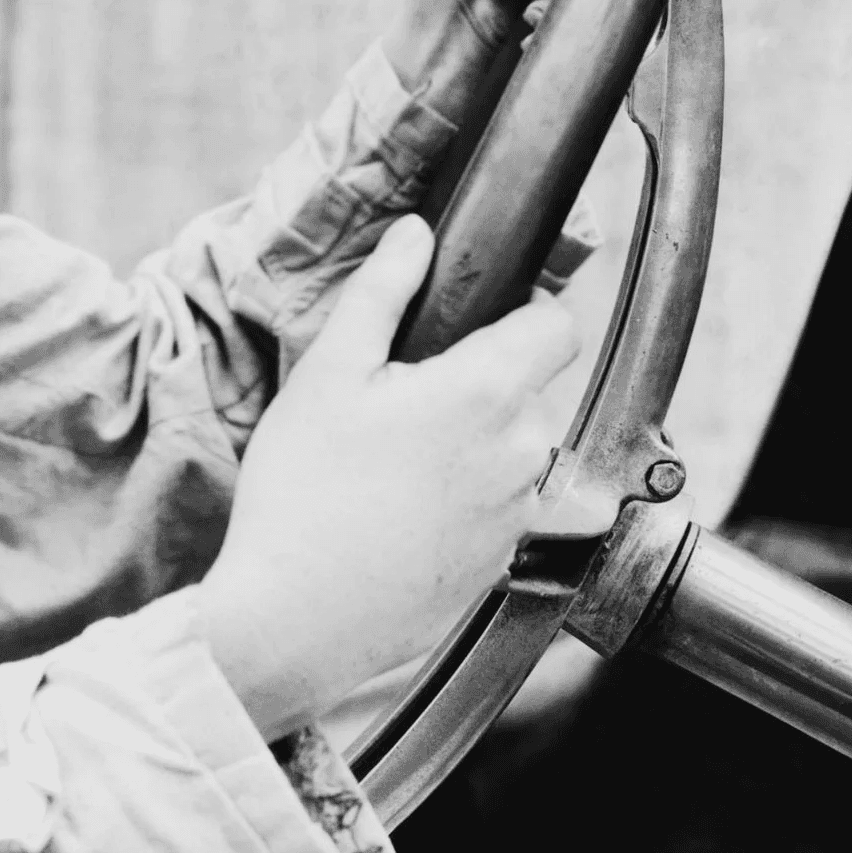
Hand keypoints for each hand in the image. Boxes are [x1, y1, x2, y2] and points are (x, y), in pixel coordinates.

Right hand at [199, 215, 580, 738]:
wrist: (294, 617)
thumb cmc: (302, 494)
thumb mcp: (327, 374)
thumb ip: (381, 293)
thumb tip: (416, 234)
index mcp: (486, 392)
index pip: (557, 327)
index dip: (524, 313)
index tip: (477, 323)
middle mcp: (523, 454)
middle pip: (530, 392)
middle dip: (480, 385)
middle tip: (401, 404)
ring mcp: (519, 518)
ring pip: (518, 455)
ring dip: (477, 448)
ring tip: (396, 467)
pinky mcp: (503, 566)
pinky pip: (504, 514)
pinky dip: (469, 505)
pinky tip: (403, 516)